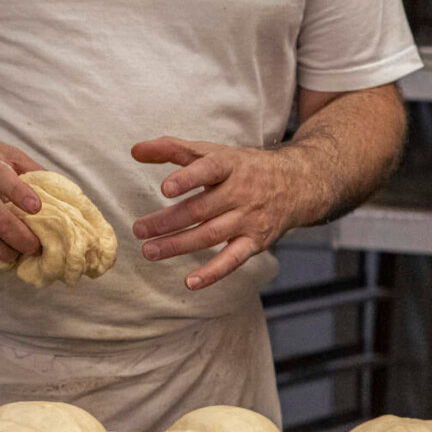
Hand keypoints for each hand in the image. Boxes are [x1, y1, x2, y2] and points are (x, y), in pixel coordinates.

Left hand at [130, 137, 315, 290]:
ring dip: (178, 245)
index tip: (165, 189)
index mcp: (229, 165)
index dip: (188, 179)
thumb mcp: (211, 151)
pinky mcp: (255, 242)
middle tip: (139, 230)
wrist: (295, 184)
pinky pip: (233, 259)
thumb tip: (135, 150)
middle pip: (201, 209)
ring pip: (210, 235)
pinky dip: (213, 273)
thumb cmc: (241, 167)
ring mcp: (249, 219)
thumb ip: (172, 149)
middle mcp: (240, 192)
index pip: (209, 169)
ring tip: (150, 251)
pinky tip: (190, 282)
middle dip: (168, 221)